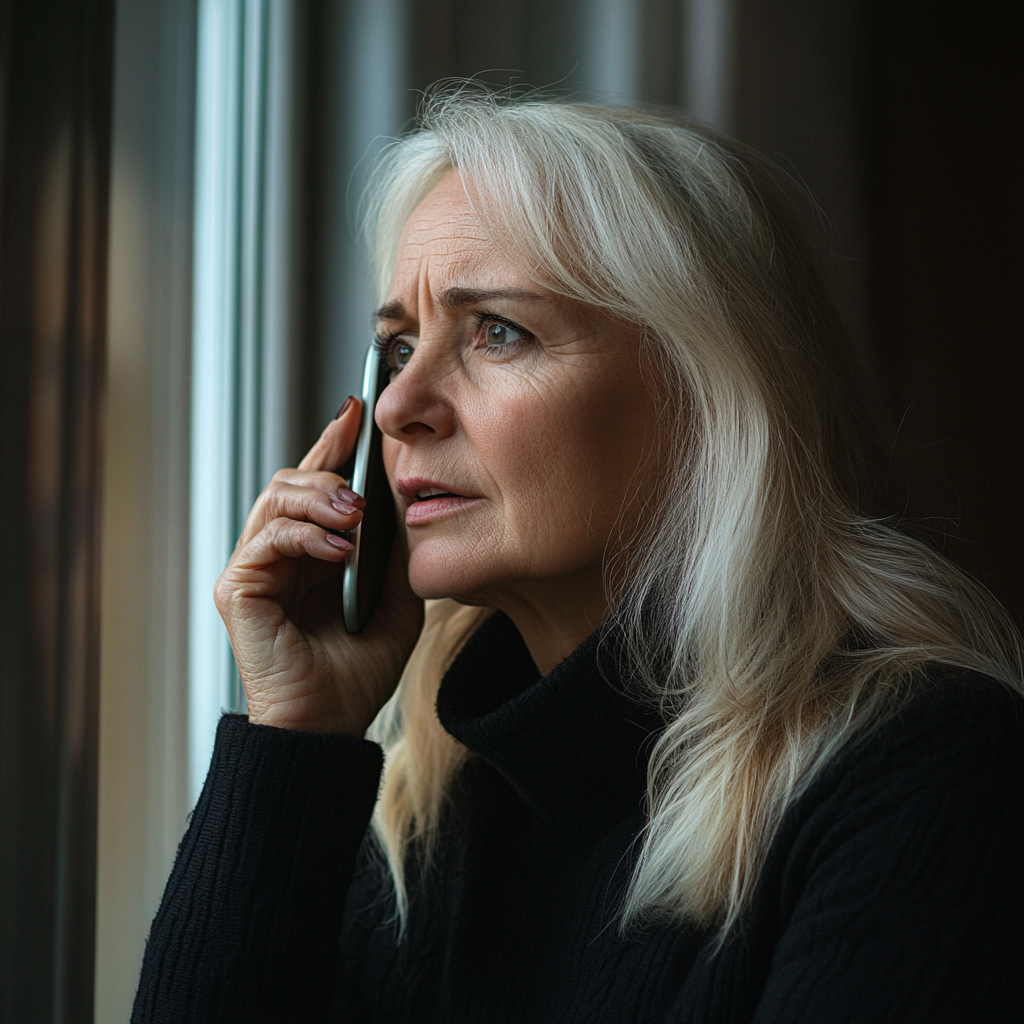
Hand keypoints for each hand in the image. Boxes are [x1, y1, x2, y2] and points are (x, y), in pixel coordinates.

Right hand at [213, 399, 424, 734]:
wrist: (331, 722)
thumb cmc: (359, 668)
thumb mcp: (395, 596)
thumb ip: (393, 549)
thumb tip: (401, 495)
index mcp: (315, 550)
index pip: (320, 484)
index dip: (335, 443)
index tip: (358, 409)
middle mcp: (282, 552)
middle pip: (294, 479)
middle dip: (329, 461)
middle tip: (364, 468)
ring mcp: (257, 567)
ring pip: (277, 498)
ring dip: (320, 496)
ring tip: (357, 514)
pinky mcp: (239, 587)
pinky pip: (268, 538)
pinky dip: (306, 534)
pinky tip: (339, 548)